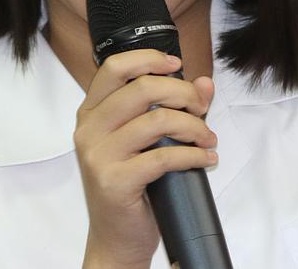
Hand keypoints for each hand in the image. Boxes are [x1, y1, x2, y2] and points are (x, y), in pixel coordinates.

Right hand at [75, 49, 217, 267]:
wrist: (116, 238)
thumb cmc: (132, 186)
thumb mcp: (148, 142)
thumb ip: (172, 108)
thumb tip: (204, 84)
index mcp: (91, 113)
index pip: (114, 68)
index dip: (148, 59)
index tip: (177, 65)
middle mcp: (89, 130)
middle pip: (141, 89)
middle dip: (183, 94)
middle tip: (202, 108)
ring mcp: (99, 156)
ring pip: (157, 121)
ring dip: (194, 127)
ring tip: (208, 139)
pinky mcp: (114, 181)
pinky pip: (163, 157)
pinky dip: (192, 155)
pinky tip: (205, 159)